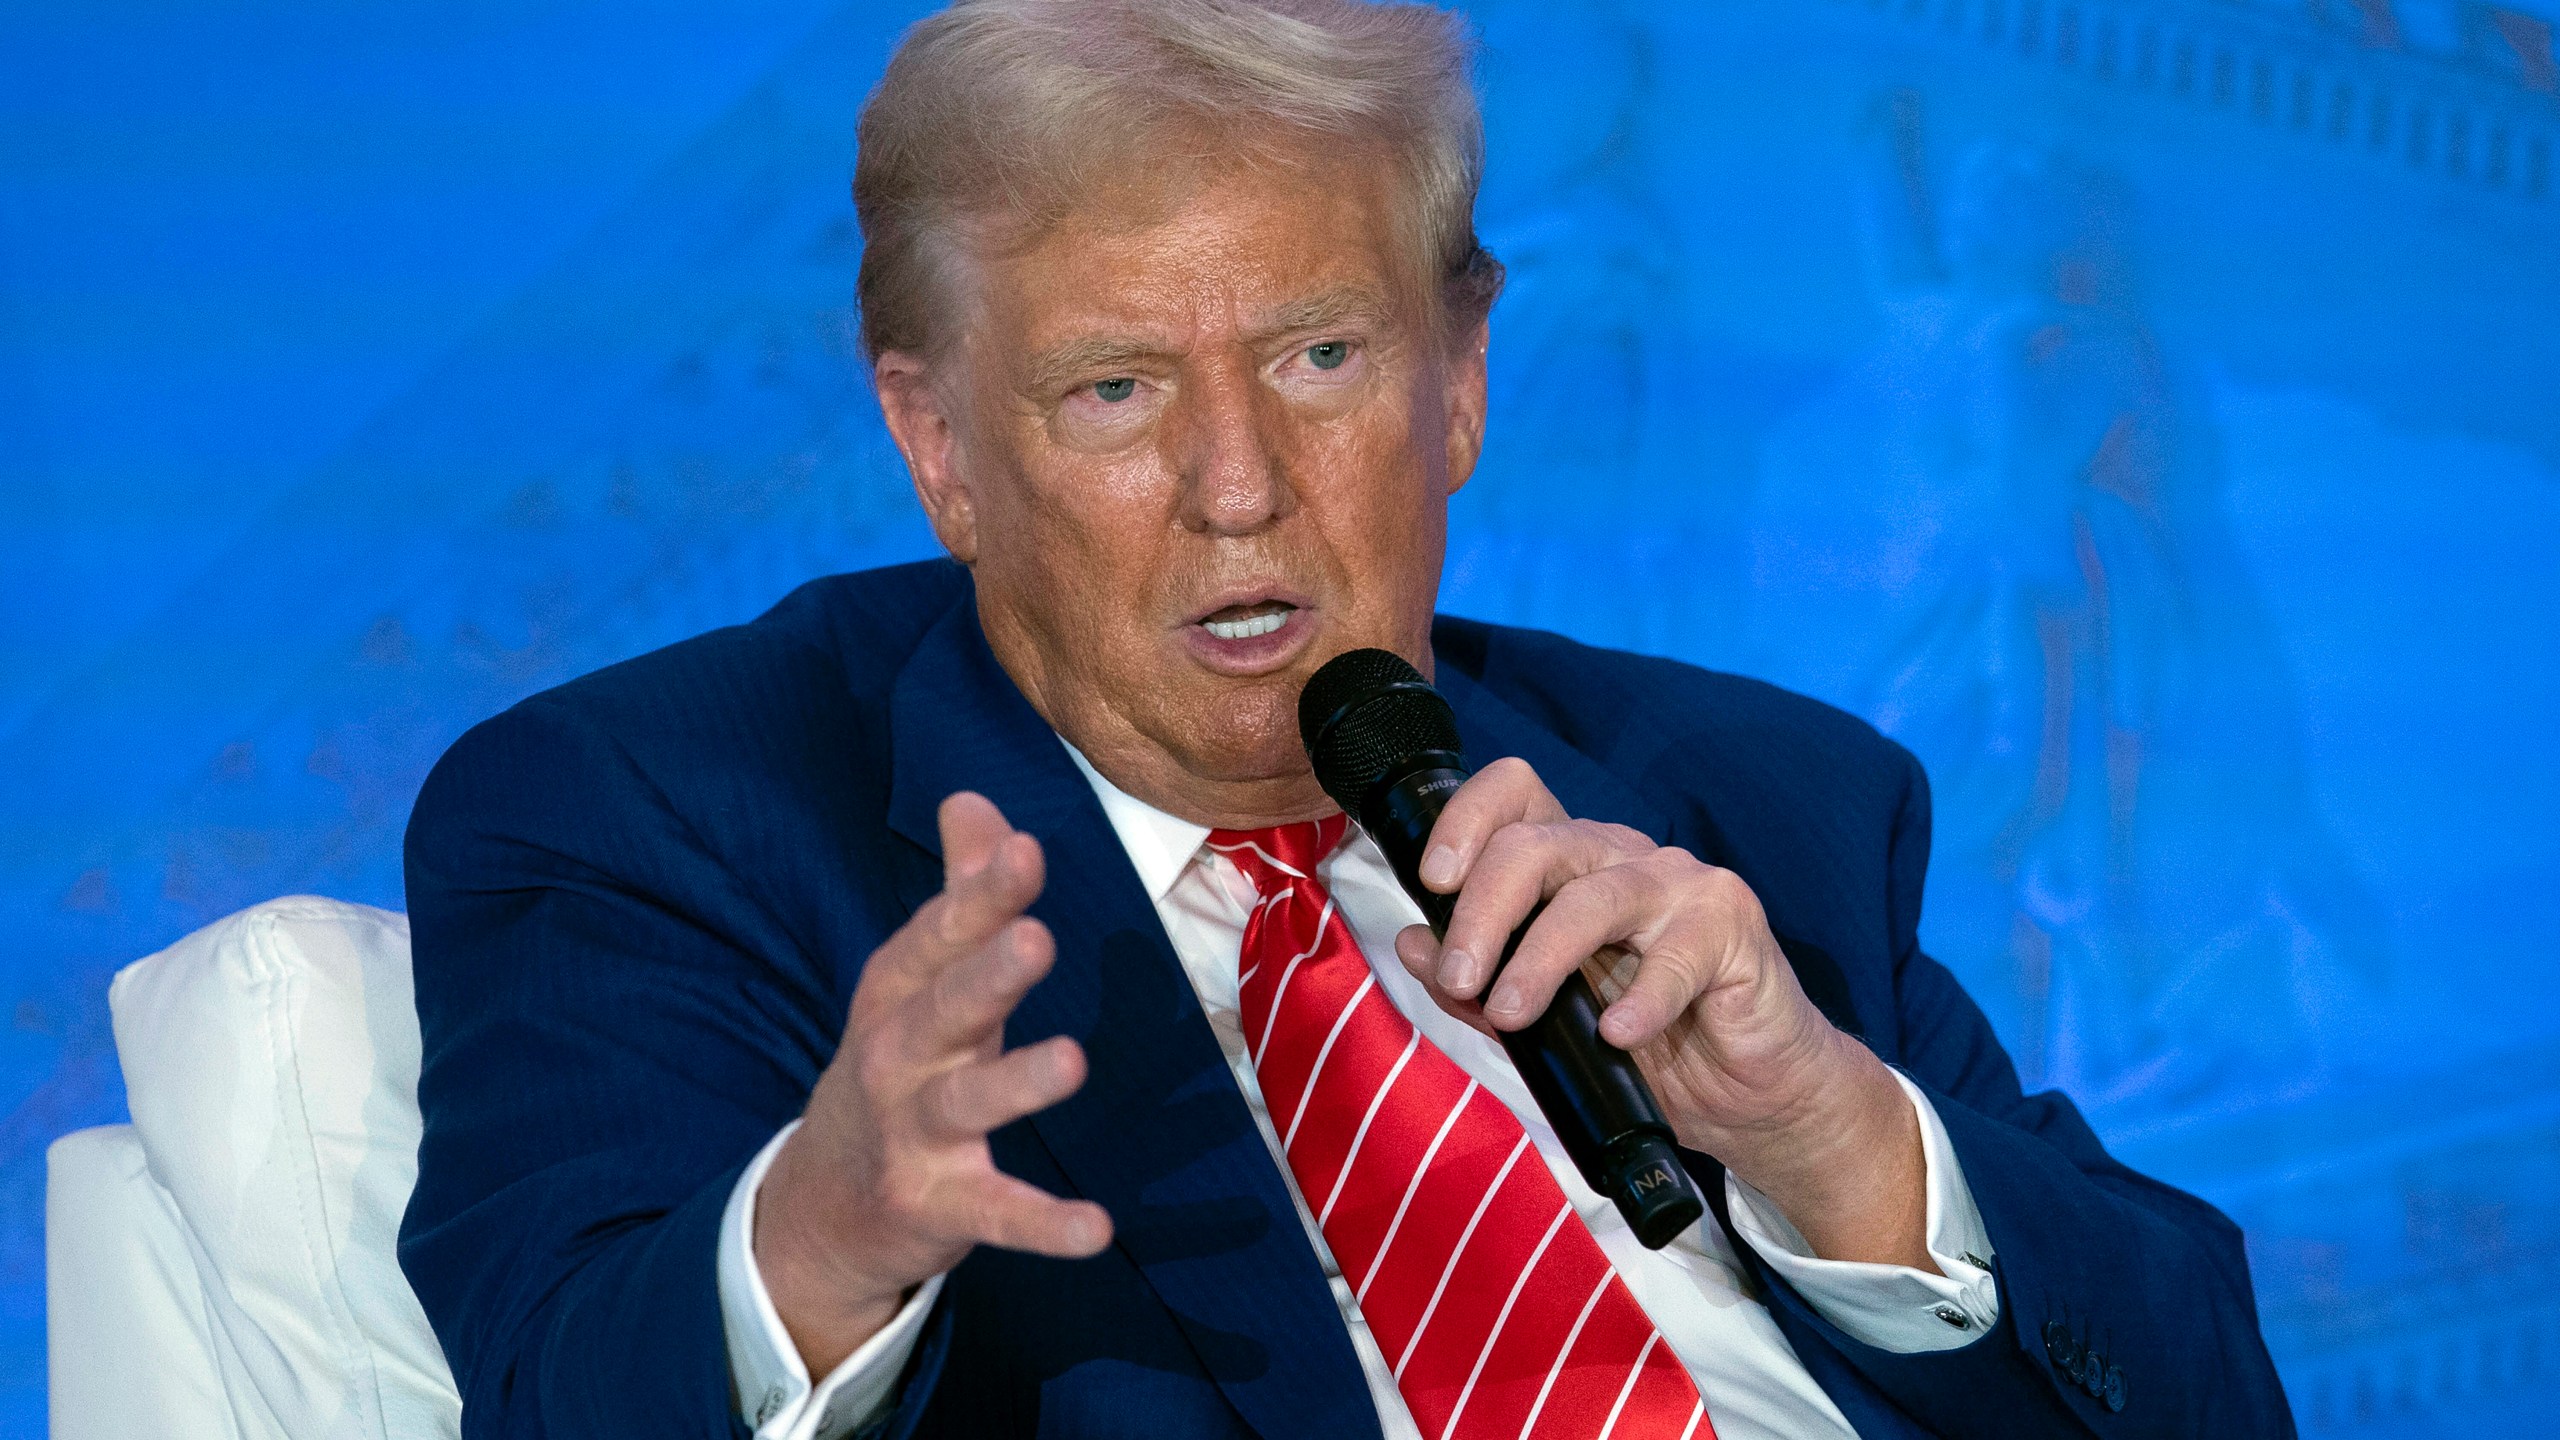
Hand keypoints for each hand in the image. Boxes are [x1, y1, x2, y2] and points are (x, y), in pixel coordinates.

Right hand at [755, 792, 1112, 1375]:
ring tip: (1073, 1062)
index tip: (1026, 850)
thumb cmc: (898, 1065)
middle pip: (942, 1011)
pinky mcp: (937, 1206)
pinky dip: (1044, 1224)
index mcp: (897, 994)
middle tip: (1036, 939)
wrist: (824, 1203)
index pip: (937, 938)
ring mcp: (912, 1137)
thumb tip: (974, 798)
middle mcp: (897, 1059)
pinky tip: (1097, 1227)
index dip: (980, 896)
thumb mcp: (917, 981)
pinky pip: (996, 1213)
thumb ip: (959, 893)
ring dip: (1016, 1085)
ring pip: (965, 1106)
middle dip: (986, 976)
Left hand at [1389, 759, 1929, 1269]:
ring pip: (1594, 896)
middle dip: (1483, 911)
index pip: (1515, 797)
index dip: (1465, 819)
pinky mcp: (1733, 927)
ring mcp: (1681, 886)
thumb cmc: (1648, 1049)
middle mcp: (1622, 859)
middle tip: (1463, 979)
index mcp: (1573, 865)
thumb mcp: (1544, 1026)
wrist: (1752, 1097)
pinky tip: (1617, 1035)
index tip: (1431, 883)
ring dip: (1540, 957)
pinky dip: (1640, 999)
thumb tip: (1410, 942)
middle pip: (1537, 844)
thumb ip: (1477, 986)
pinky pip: (1676, 955)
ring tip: (1512, 1013)